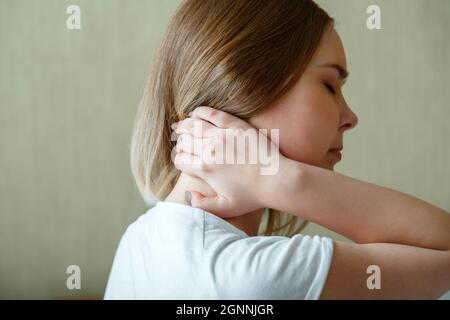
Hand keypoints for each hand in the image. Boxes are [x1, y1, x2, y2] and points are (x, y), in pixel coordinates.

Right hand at [171, 106, 288, 217]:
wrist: (276, 181)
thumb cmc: (252, 196)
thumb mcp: (225, 208)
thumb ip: (202, 205)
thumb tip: (188, 193)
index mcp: (205, 169)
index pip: (181, 160)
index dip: (179, 160)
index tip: (182, 160)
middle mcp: (210, 150)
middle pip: (184, 142)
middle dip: (179, 143)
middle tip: (179, 143)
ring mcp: (223, 135)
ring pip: (194, 126)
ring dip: (183, 126)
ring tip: (179, 126)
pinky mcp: (236, 126)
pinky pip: (212, 114)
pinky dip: (200, 112)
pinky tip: (195, 113)